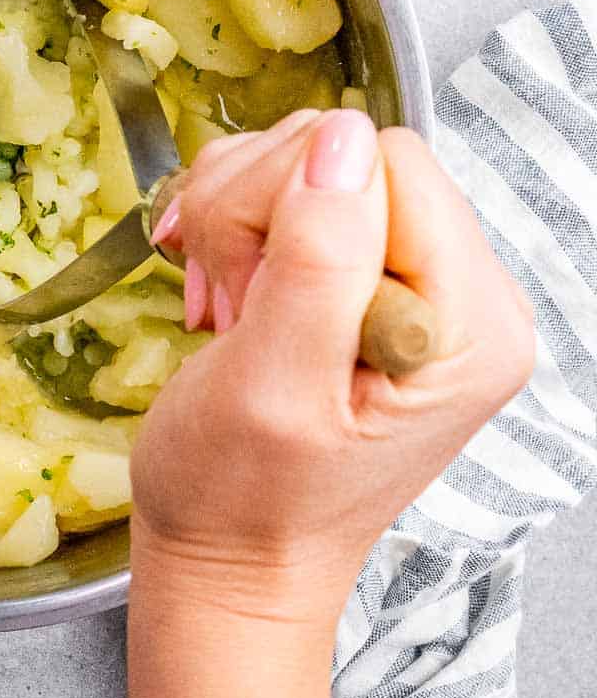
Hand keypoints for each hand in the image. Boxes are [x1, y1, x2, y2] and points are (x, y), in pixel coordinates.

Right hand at [138, 109, 534, 621]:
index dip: (293, 204)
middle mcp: (463, 293)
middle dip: (258, 211)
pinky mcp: (370, 277)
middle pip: (346, 155)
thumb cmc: (241, 498)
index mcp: (470, 323)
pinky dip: (236, 225)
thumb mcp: (272, 385)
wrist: (229, 558)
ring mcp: (417, 282)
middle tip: (233, 303)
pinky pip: (294, 189)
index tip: (250, 291)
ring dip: (238, 219)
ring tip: (229, 306)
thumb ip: (319, 259)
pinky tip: (227, 289)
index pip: (384, 163)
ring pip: (310, 159)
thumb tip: (342, 138)